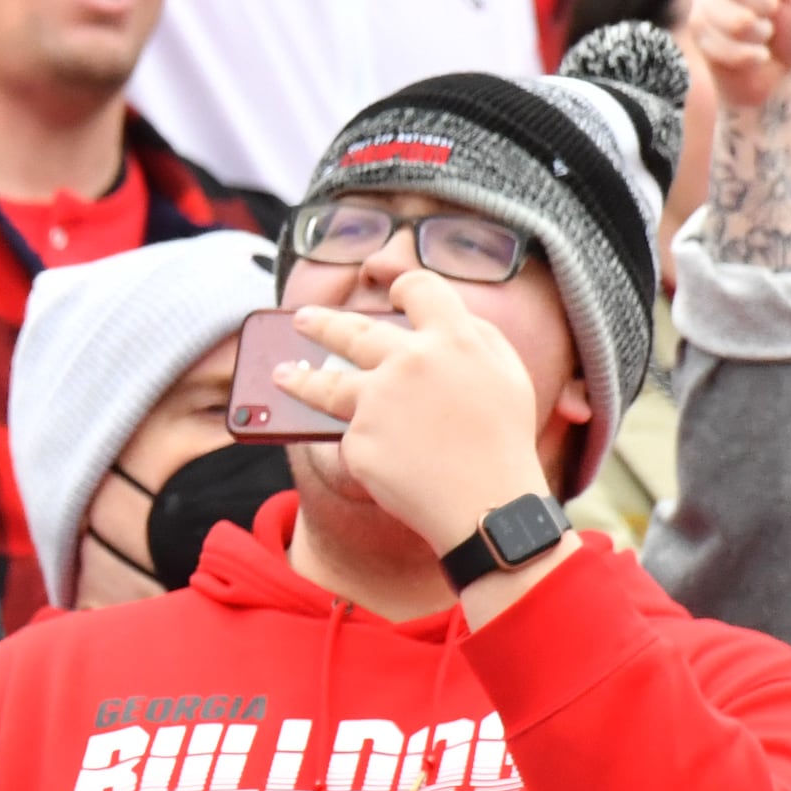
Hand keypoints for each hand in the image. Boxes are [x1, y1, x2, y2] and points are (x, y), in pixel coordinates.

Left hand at [278, 270, 567, 569]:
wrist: (485, 504)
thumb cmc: (504, 441)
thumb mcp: (509, 375)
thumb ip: (479, 337)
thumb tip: (446, 316)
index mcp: (454, 339)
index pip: (421, 288)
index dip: (406, 287)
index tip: (392, 293)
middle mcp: (408, 361)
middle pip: (353, 330)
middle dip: (322, 323)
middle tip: (302, 320)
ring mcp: (377, 400)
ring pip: (325, 382)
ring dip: (298, 376)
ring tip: (280, 373)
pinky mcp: (356, 439)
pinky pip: (354, 434)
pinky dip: (365, 442)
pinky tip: (384, 458)